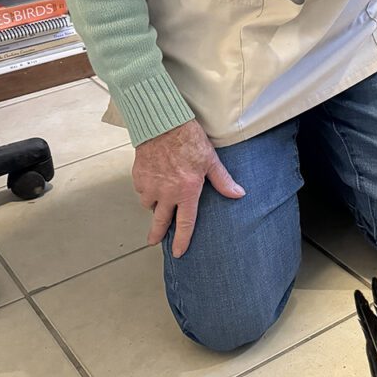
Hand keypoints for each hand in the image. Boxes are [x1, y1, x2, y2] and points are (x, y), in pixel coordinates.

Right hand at [132, 119, 244, 258]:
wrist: (162, 124)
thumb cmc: (189, 140)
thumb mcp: (211, 160)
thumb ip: (223, 180)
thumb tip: (238, 194)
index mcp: (186, 192)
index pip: (184, 223)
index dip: (182, 240)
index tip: (178, 252)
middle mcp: (166, 193)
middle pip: (160, 221)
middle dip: (157, 234)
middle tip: (154, 242)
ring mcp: (150, 186)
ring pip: (149, 204)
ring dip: (154, 205)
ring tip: (160, 200)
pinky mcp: (138, 176)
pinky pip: (142, 190)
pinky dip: (147, 189)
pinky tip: (153, 181)